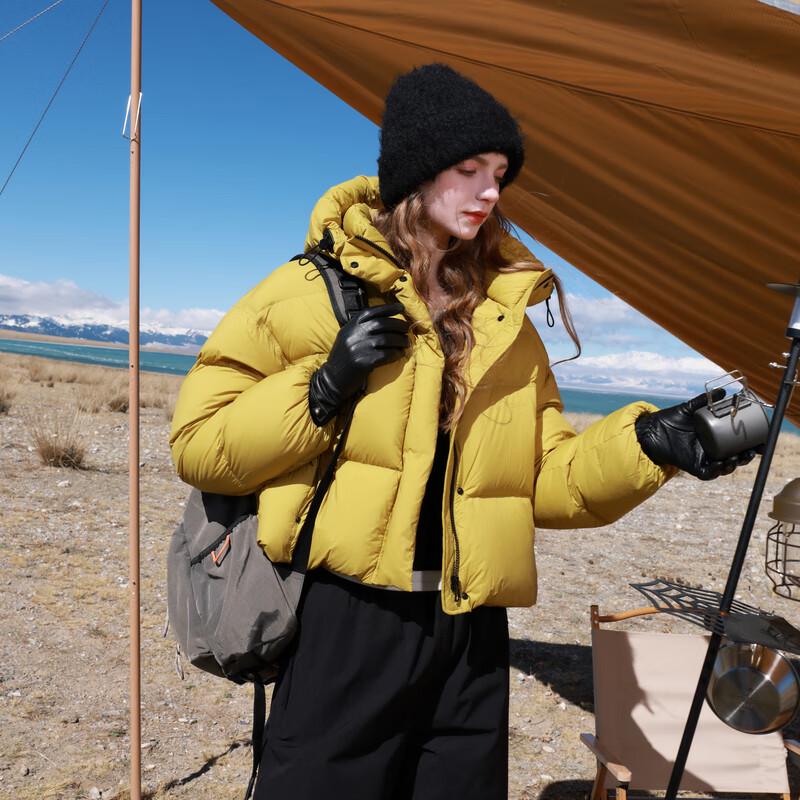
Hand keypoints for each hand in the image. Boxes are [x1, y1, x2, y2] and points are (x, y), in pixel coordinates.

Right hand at [309, 302, 408, 424]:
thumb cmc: (344, 358)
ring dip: (400, 341)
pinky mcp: (363, 362)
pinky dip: (395, 354)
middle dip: (398, 325)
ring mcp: (358, 348)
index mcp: (350, 326)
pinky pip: (385, 355)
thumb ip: (362, 328)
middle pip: (382, 324)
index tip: (401, 308)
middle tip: (407, 329)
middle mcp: (354, 334)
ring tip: (406, 343)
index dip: (388, 308)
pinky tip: (400, 355)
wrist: (333, 378)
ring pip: (386, 340)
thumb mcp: (348, 337)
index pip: (371, 312)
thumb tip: (387, 321)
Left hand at [634, 391, 759, 479]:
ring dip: (733, 464)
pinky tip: (720, 466)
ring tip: (736, 458)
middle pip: (735, 456)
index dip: (751, 444)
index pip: (737, 442)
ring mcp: (702, 458)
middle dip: (746, 456)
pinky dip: (714, 471)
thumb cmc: (670, 419)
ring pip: (724, 466)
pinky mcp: (692, 465)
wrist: (651, 429)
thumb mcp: (689, 408)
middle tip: (751, 451)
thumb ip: (704, 400)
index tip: (762, 441)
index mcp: (714, 436)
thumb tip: (723, 392)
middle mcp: (710, 449)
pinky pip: (706, 472)